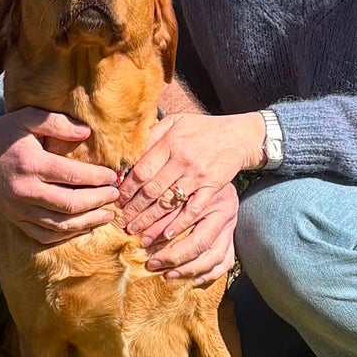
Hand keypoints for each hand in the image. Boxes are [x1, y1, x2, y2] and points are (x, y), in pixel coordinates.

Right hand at [0, 109, 120, 244]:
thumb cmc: (2, 133)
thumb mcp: (28, 118)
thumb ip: (58, 123)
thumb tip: (87, 133)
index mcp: (30, 164)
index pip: (72, 175)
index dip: (97, 178)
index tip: (114, 176)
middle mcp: (25, 190)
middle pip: (70, 204)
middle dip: (98, 201)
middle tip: (116, 195)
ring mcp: (18, 210)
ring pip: (60, 225)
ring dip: (88, 222)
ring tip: (107, 215)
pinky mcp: (15, 220)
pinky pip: (44, 235)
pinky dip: (66, 235)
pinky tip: (83, 227)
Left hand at [119, 111, 264, 237]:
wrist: (237, 136)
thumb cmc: (203, 128)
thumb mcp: (176, 121)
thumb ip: (153, 133)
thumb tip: (129, 149)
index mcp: (170, 142)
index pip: (142, 169)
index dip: (128, 187)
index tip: (119, 198)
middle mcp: (182, 160)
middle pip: (151, 189)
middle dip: (134, 208)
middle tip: (123, 220)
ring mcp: (198, 175)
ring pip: (168, 202)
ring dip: (150, 220)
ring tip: (137, 230)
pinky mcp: (212, 187)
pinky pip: (193, 209)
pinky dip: (179, 223)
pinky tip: (166, 234)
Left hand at [146, 182, 239, 287]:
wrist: (226, 163)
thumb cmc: (196, 173)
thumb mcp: (181, 179)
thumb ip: (165, 196)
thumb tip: (136, 219)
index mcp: (211, 195)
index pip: (185, 218)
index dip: (162, 232)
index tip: (144, 243)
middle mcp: (224, 212)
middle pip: (200, 241)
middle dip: (174, 256)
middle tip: (153, 263)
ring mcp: (231, 227)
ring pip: (214, 256)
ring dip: (190, 269)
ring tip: (168, 275)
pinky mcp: (233, 238)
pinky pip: (225, 261)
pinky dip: (209, 274)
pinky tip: (192, 279)